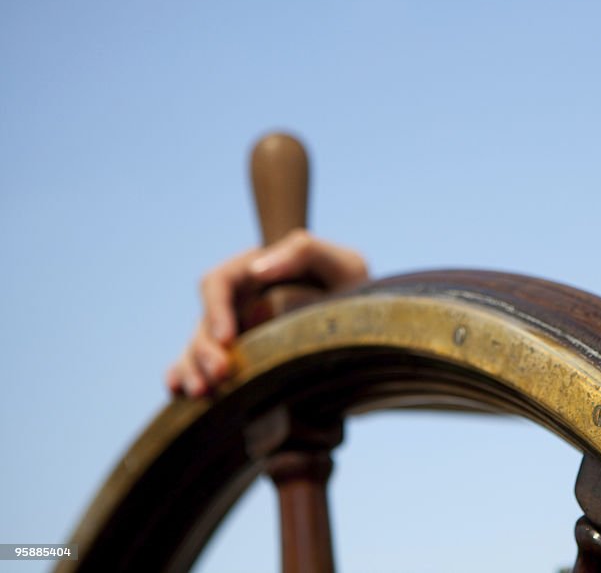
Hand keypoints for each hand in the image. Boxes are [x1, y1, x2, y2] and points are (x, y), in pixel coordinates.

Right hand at [166, 230, 368, 396]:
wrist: (370, 325)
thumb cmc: (353, 287)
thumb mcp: (342, 264)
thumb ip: (302, 252)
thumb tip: (257, 270)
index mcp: (253, 273)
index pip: (218, 283)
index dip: (215, 310)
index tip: (228, 338)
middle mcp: (238, 304)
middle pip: (203, 324)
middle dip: (203, 350)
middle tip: (221, 375)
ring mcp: (237, 333)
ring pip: (197, 350)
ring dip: (193, 370)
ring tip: (202, 392)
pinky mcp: (242, 361)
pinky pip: (202, 368)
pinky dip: (184, 378)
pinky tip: (181, 394)